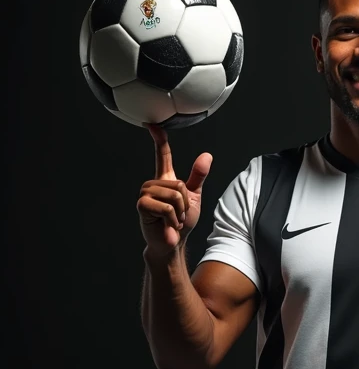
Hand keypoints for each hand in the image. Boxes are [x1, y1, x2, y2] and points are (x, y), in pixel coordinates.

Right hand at [137, 124, 212, 257]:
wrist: (172, 243)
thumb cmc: (181, 222)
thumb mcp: (194, 197)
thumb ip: (198, 177)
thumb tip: (206, 156)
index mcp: (165, 180)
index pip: (163, 155)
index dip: (159, 139)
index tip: (153, 126)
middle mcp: (153, 184)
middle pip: (178, 184)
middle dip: (185, 202)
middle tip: (179, 215)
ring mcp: (146, 194)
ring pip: (174, 194)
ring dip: (180, 211)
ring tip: (173, 219)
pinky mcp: (142, 205)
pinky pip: (167, 207)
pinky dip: (173, 218)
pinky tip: (168, 225)